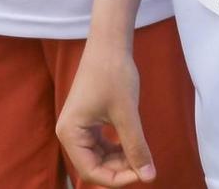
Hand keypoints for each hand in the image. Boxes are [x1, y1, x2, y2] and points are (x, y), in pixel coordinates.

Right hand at [56, 40, 155, 185]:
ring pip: (100, 158)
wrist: (109, 44)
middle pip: (95, 167)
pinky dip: (118, 149)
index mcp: (70, 133)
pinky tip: (133, 144)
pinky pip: (102, 146)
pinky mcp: (88, 121)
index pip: (91, 172)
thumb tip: (149, 177)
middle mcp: (69, 133)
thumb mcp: (127, 114)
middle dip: (120, 169)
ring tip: (141, 152)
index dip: (117, 179)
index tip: (141, 174)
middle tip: (146, 163)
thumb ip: (136, 147)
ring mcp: (78, 127)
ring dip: (120, 160)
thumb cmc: (114, 74)